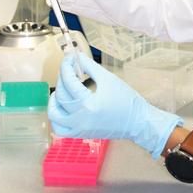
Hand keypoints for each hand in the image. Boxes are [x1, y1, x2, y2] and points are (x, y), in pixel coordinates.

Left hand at [48, 54, 182, 158]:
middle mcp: (81, 119)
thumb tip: (76, 57)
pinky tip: (62, 106)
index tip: (69, 57)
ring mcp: (79, 129)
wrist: (137, 122)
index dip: (66, 66)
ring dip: (54, 100)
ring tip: (62, 89)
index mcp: (89, 104)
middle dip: (62, 78)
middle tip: (69, 69)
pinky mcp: (80, 135)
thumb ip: (90, 67)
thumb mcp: (109, 79)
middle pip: (61, 95)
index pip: (69, 81)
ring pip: (54, 114)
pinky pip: (59, 129)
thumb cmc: (126, 100)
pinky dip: (56, 117)